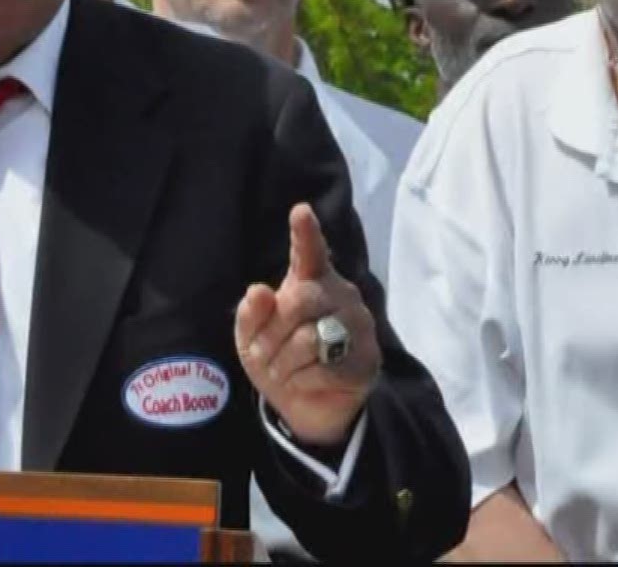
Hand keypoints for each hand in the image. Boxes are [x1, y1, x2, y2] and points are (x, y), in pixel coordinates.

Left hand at [235, 202, 381, 447]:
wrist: (304, 406)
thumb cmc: (277, 358)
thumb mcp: (251, 338)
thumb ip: (250, 314)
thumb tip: (259, 290)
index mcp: (311, 281)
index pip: (310, 253)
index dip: (305, 234)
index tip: (300, 211)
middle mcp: (340, 295)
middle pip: (300, 300)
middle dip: (272, 333)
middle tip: (262, 353)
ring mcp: (358, 327)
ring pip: (310, 339)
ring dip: (284, 363)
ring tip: (283, 371)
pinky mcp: (367, 361)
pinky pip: (324, 370)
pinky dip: (302, 382)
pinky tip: (305, 383)